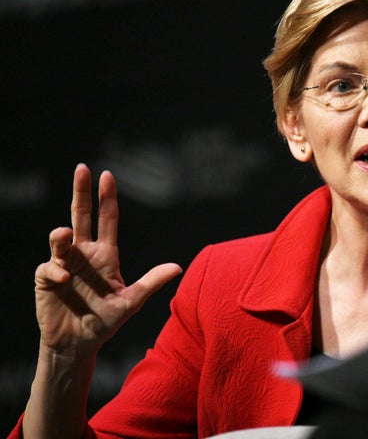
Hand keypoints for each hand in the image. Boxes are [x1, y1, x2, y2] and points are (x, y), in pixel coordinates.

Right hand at [34, 164, 181, 357]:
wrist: (79, 343)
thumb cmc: (105, 321)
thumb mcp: (131, 301)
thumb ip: (151, 282)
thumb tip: (178, 267)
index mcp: (106, 255)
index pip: (107, 219)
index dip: (107, 198)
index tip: (107, 175)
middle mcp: (84, 254)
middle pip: (82, 215)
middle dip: (81, 192)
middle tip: (82, 168)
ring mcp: (64, 264)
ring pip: (61, 238)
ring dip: (61, 234)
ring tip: (64, 233)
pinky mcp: (46, 279)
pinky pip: (49, 267)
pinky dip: (56, 271)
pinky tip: (65, 280)